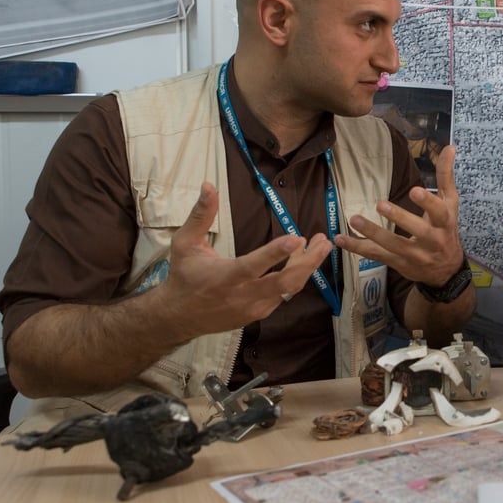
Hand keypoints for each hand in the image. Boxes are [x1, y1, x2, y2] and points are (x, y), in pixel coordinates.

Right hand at [159, 182, 332, 336]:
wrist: (180, 316)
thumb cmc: (184, 275)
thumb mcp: (185, 243)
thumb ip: (200, 215)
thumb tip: (209, 186)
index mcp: (224, 277)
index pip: (253, 265)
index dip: (276, 253)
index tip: (297, 238)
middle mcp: (242, 296)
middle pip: (284, 282)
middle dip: (308, 262)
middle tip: (323, 241)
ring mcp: (253, 308)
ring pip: (289, 289)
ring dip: (307, 267)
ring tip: (320, 245)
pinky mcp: (259, 314)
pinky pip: (284, 295)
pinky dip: (295, 277)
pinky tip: (301, 260)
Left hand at [334, 144, 466, 286]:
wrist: (446, 269)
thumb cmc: (446, 228)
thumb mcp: (450, 203)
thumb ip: (446, 175)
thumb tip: (450, 147)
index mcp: (444, 222)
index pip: (438, 212)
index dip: (427, 202)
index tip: (415, 190)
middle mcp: (432, 240)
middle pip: (417, 230)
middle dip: (399, 218)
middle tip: (380, 204)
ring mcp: (415, 255)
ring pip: (393, 245)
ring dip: (373, 232)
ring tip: (354, 219)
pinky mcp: (399, 264)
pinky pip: (377, 256)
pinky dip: (358, 248)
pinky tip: (340, 239)